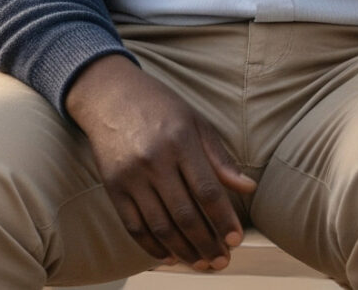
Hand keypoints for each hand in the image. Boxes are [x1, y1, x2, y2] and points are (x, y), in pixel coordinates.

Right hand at [63, 56, 256, 270]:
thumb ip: (220, 158)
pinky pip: (134, 226)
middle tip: (222, 261)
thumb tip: (249, 188)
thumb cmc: (160, 107)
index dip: (224, 219)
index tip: (237, 239)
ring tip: (201, 263)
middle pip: (185, 214)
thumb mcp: (195, 122)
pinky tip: (169, 257)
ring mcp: (131, 176)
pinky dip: (152, 246)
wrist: (108, 94)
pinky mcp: (112, 187)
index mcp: (180, 141)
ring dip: (184, 251)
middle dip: (207, 243)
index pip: (207, 191)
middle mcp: (154, 160)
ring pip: (160, 226)